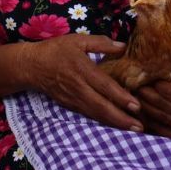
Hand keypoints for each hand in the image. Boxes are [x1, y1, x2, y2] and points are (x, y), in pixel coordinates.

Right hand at [22, 34, 142, 131]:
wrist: (31, 65)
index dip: (120, 97)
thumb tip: (123, 46)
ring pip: (96, 114)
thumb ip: (101, 42)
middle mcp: (78, 87)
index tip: (137, 106)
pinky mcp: (69, 104)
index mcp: (82, 69)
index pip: (104, 86)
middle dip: (121, 118)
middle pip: (102, 106)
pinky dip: (103, 120)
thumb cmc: (55, 50)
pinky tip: (115, 124)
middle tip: (140, 126)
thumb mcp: (77, 40)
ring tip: (133, 129)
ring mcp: (73, 98)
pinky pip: (88, 114)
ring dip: (115, 123)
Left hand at [136, 73, 170, 141]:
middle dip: (148, 95)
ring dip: (146, 108)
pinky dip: (153, 123)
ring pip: (164, 121)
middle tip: (135, 84)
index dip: (159, 85)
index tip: (148, 75)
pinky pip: (168, 133)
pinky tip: (143, 113)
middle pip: (166, 107)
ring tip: (136, 96)